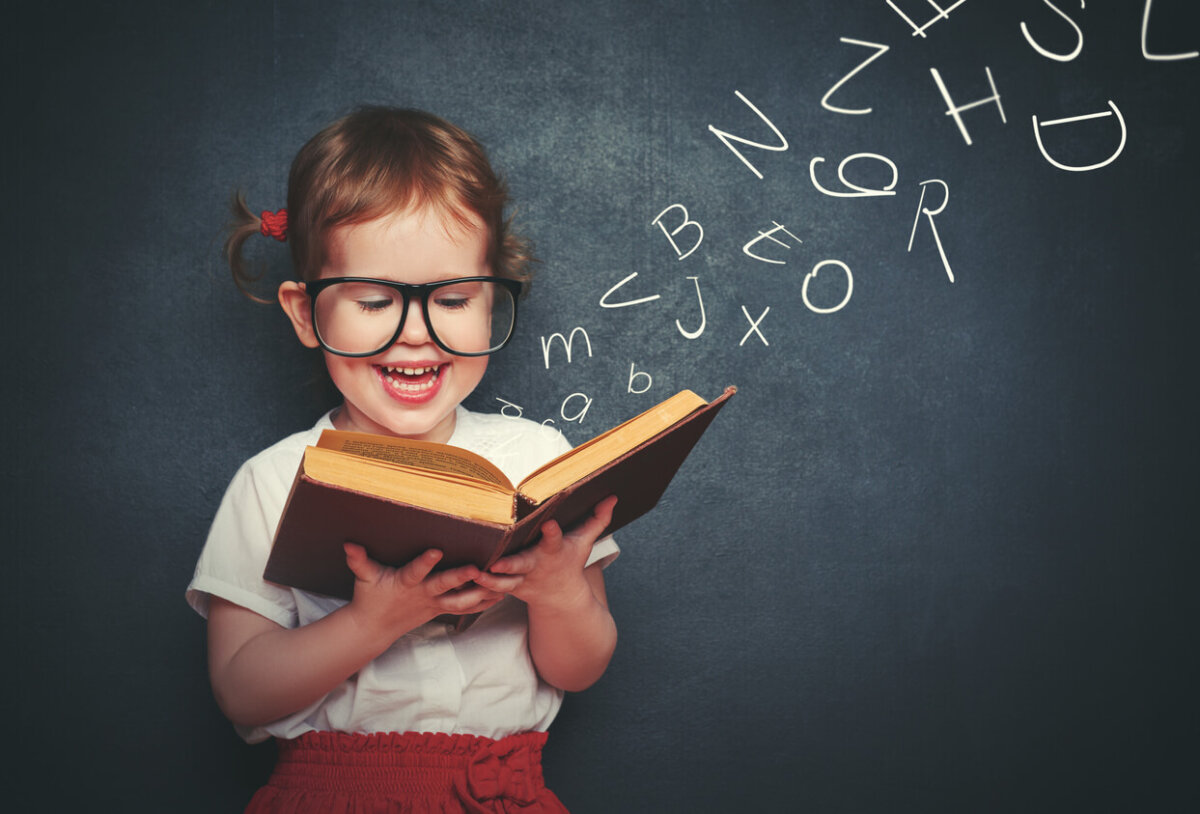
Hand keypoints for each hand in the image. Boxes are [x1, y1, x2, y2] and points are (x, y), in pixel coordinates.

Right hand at [342, 544, 504, 641]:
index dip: (425, 562)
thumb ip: (359, 560)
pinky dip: (483, 603)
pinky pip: (465, 608)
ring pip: (460, 601)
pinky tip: (502, 595)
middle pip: (444, 586)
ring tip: (501, 585)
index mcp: (405, 583)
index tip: (437, 550)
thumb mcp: (363, 578)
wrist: (374, 628)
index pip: (415, 571)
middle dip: (461, 578)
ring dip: (480, 593)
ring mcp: (434, 604)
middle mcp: (422, 594)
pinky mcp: (441, 609)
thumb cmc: (370, 597)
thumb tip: (349, 544)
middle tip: (478, 569)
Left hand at [476, 495, 617, 610]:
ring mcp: (521, 579)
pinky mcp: (508, 587)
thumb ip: (597, 519)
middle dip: (512, 564)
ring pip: (504, 581)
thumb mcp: (584, 542)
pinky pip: (494, 589)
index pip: (554, 540)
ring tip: (476, 572)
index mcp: (554, 552)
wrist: (560, 597)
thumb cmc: (569, 562)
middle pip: (523, 564)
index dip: (551, 532)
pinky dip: (482, 586)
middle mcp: (536, 566)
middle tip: (498, 562)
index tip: (548, 524)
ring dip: (491, 579)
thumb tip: (613, 497)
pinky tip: (466, 578)